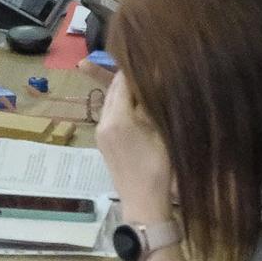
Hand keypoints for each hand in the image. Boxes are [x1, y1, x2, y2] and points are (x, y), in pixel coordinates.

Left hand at [94, 74, 174, 221]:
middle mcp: (104, 122)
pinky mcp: (101, 142)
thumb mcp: (161, 133)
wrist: (143, 202)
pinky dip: (118, 105)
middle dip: (123, 77)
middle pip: (112, 90)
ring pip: (108, 102)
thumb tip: (152, 81)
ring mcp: (100, 132)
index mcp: (119, 118)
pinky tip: (131, 104)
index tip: (145, 58)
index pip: (122, 83)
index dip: (133, 70)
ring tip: (135, 80)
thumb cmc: (158, 169)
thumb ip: (152, 106)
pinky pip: (108, 115)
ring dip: (120, 91)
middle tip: (138, 64)